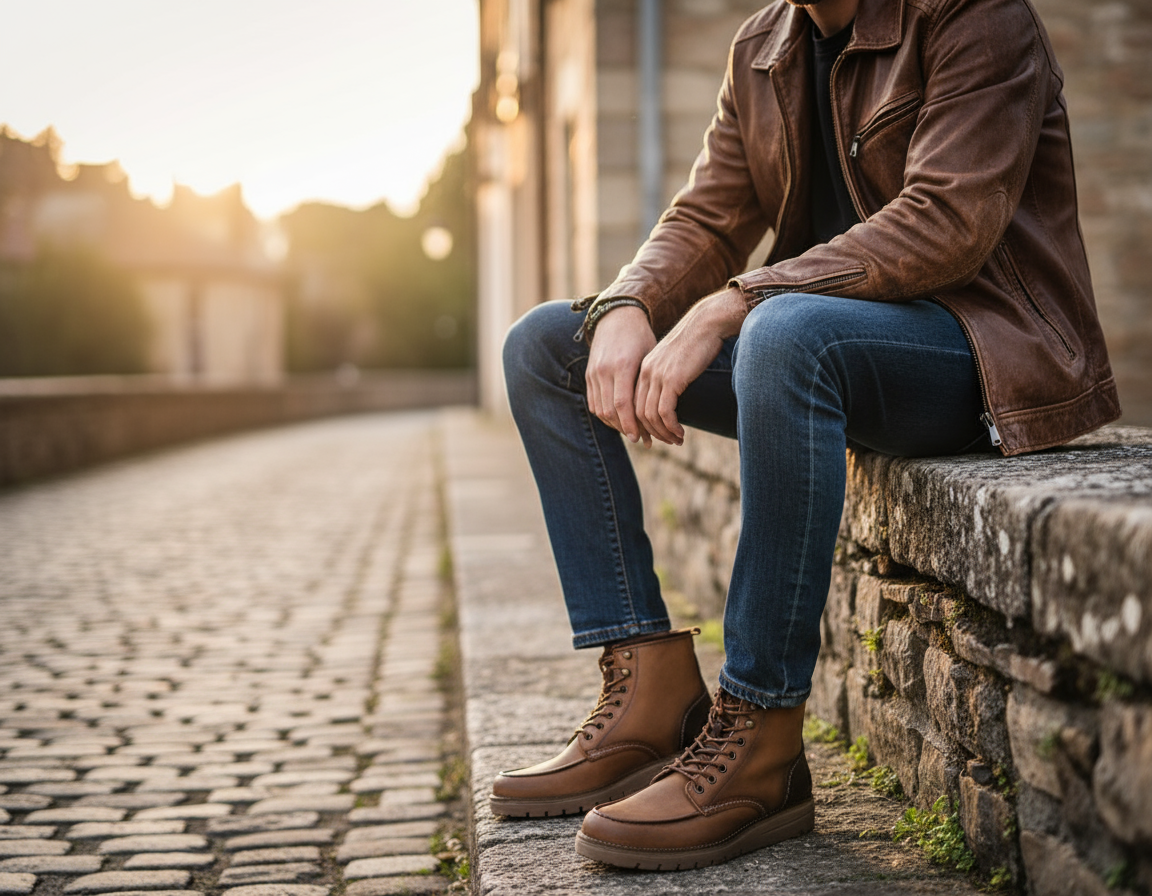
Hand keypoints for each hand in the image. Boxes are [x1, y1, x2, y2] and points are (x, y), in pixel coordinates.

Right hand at [585, 305, 656, 444]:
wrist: (617, 317)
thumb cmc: (641, 337)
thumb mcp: (650, 356)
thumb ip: (649, 383)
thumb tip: (661, 410)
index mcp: (622, 366)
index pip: (623, 405)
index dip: (631, 424)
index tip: (641, 438)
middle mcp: (604, 371)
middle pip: (610, 411)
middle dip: (624, 428)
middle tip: (640, 439)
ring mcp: (594, 373)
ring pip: (600, 409)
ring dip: (614, 424)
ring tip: (631, 431)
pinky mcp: (589, 374)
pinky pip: (593, 402)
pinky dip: (605, 415)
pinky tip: (618, 420)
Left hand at [635, 287, 746, 445]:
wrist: (707, 323)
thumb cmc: (697, 341)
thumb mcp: (675, 360)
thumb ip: (668, 376)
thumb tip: (671, 395)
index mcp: (644, 368)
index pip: (634, 402)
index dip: (642, 422)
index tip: (655, 433)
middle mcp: (646, 372)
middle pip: (638, 413)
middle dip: (651, 432)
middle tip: (667, 441)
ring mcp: (657, 376)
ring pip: (650, 416)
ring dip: (663, 433)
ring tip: (676, 440)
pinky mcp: (672, 380)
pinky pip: (665, 412)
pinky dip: (671, 427)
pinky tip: (681, 433)